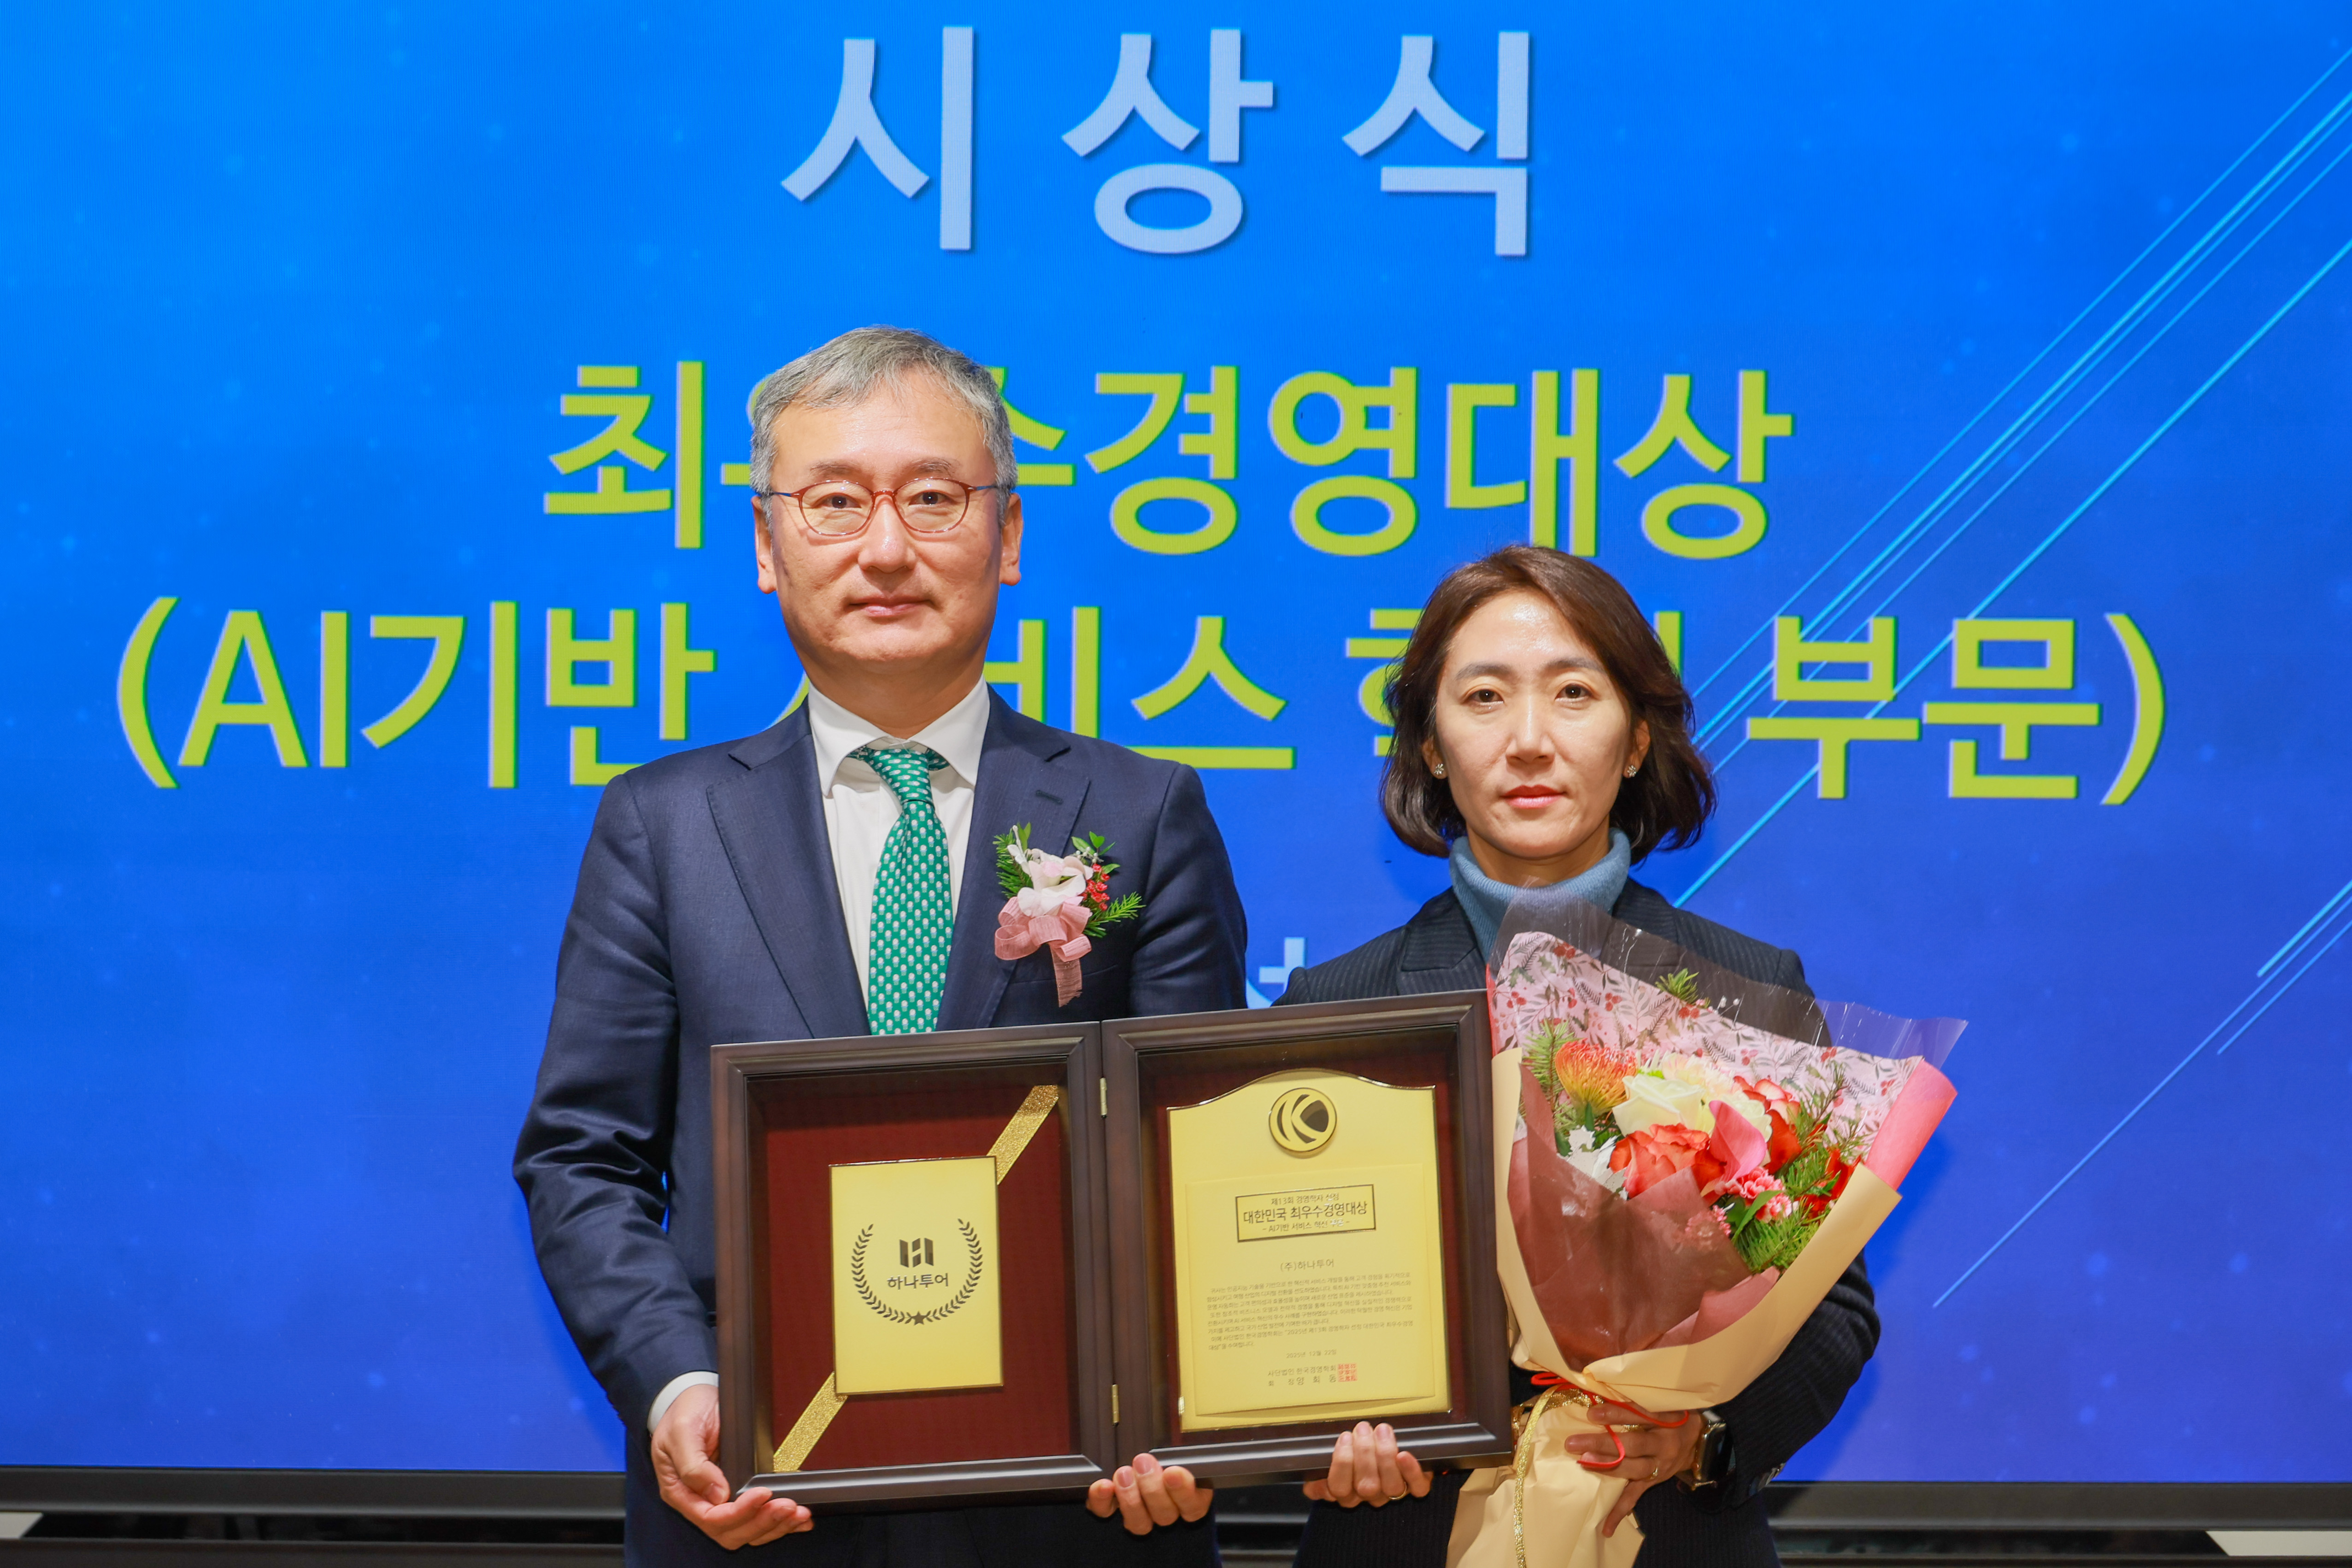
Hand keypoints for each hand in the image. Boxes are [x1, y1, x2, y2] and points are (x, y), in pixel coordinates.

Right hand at [651, 1384, 812, 1549]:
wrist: (695, 1397)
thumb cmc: (684, 1411)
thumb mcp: (682, 1431)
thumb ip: (693, 1466)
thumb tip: (717, 1494)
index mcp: (681, 1491)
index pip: (711, 1518)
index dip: (739, 1512)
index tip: (762, 1493)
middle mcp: (700, 1501)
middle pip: (731, 1531)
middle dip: (762, 1522)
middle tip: (789, 1506)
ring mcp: (720, 1499)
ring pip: (747, 1530)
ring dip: (775, 1526)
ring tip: (799, 1514)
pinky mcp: (738, 1492)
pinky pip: (756, 1518)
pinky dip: (779, 1523)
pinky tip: (798, 1520)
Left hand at [1084, 1452, 1212, 1534]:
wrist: (1135, 1455)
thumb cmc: (1162, 1453)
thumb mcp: (1176, 1450)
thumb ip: (1180, 1453)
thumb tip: (1184, 1449)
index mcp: (1189, 1497)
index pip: (1194, 1505)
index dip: (1183, 1491)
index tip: (1173, 1472)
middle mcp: (1166, 1511)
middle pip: (1165, 1514)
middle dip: (1152, 1489)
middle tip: (1142, 1463)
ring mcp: (1140, 1516)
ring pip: (1140, 1524)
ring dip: (1131, 1499)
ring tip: (1124, 1474)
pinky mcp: (1113, 1512)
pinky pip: (1106, 1514)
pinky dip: (1102, 1501)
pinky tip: (1103, 1486)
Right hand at [1302, 1421, 1430, 1508]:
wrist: (1390, 1456)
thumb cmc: (1356, 1456)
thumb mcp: (1331, 1464)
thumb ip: (1317, 1475)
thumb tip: (1311, 1483)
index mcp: (1348, 1493)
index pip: (1339, 1489)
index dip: (1341, 1464)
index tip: (1344, 1437)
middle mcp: (1371, 1496)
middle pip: (1366, 1485)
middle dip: (1364, 1453)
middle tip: (1362, 1428)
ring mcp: (1395, 1493)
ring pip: (1391, 1485)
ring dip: (1385, 1455)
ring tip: (1380, 1430)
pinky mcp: (1416, 1488)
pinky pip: (1418, 1487)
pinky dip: (1411, 1471)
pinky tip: (1404, 1454)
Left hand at [1560, 1401, 1702, 1537]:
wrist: (1700, 1439)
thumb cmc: (1674, 1413)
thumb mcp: (1664, 1401)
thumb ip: (1638, 1397)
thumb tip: (1600, 1388)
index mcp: (1667, 1420)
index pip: (1641, 1415)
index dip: (1617, 1414)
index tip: (1592, 1413)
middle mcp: (1664, 1443)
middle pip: (1633, 1444)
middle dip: (1603, 1443)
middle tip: (1574, 1442)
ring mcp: (1660, 1465)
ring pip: (1633, 1469)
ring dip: (1606, 1467)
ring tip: (1583, 1463)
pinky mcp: (1654, 1481)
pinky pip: (1636, 1496)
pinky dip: (1620, 1511)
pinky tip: (1606, 1527)